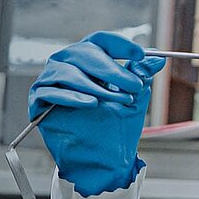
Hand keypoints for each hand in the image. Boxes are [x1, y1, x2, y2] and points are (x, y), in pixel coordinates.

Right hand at [28, 31, 164, 195]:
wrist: (103, 157)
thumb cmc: (116, 125)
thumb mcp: (134, 97)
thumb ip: (141, 75)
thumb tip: (159, 58)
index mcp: (90, 59)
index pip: (102, 41)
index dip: (120, 45)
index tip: (140, 55)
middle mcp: (68, 64)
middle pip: (84, 53)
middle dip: (111, 70)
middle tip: (133, 85)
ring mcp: (51, 80)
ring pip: (68, 72)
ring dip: (94, 86)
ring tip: (115, 100)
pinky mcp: (39, 100)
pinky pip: (51, 91)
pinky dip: (72, 97)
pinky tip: (90, 104)